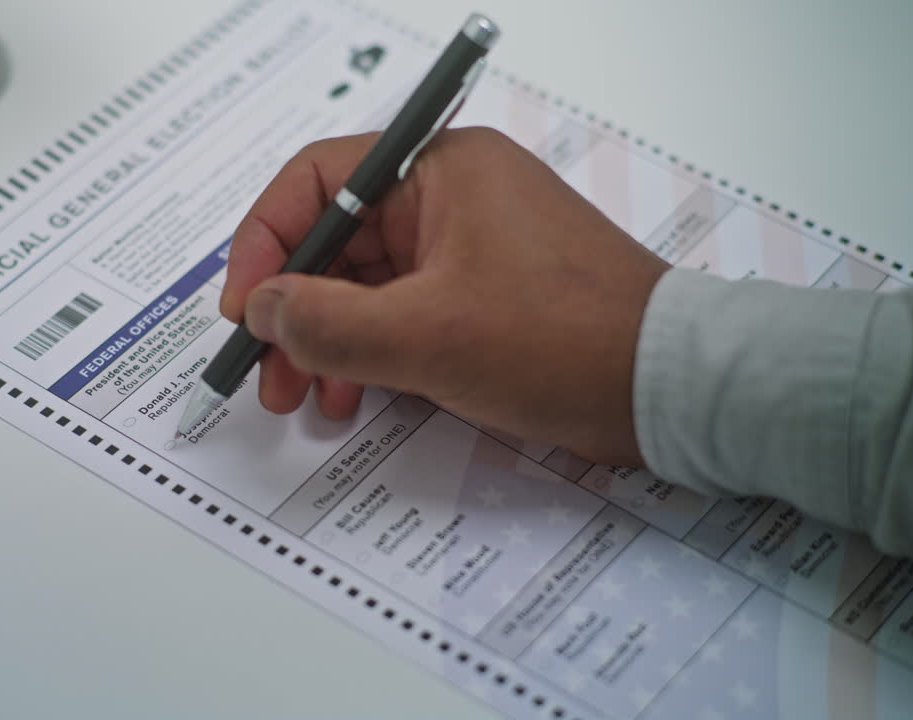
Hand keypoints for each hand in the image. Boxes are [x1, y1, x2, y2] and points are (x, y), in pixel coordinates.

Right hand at [219, 128, 668, 465]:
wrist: (669, 390)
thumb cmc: (561, 342)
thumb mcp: (426, 336)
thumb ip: (326, 323)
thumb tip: (262, 311)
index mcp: (440, 170)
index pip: (318, 181)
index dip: (266, 243)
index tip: (243, 310)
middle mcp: (452, 196)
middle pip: (337, 241)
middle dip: (292, 311)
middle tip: (266, 374)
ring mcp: (469, 247)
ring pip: (366, 285)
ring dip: (326, 341)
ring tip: (304, 400)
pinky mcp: (484, 296)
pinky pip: (404, 314)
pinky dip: (370, 354)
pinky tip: (353, 399)